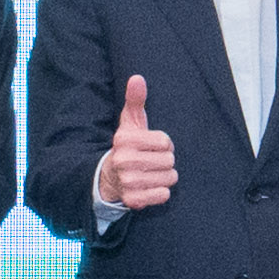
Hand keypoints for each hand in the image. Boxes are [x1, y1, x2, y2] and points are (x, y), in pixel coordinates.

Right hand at [100, 70, 176, 211]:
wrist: (109, 178)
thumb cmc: (128, 146)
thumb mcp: (130, 122)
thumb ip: (135, 100)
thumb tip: (137, 78)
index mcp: (125, 140)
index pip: (166, 142)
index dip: (164, 144)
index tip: (151, 146)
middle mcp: (124, 161)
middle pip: (170, 160)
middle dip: (165, 161)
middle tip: (151, 161)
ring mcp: (128, 182)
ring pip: (170, 178)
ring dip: (165, 176)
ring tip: (151, 173)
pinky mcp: (133, 200)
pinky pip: (164, 195)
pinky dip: (161, 192)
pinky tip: (149, 187)